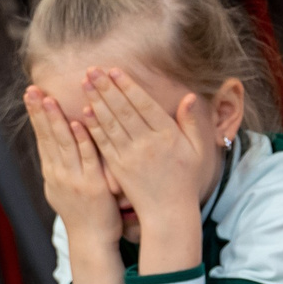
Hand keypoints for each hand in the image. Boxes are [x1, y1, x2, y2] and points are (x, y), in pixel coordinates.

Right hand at [24, 86, 120, 253]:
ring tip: (50, 99)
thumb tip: (54, 145)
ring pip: (64, 144)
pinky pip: (87, 158)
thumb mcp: (64, 188)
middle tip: (33, 90)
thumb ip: (61, 165)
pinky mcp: (93, 185)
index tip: (31, 93)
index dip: (36, 115)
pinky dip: (82, 140)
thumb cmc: (83, 214)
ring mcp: (75, 179)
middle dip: (40, 112)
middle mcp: (59, 174)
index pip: (42, 137)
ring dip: (56, 121)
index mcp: (52, 172)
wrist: (92, 241)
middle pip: (48, 137)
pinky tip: (78, 123)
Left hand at [79, 66, 214, 269]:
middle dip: (107, 88)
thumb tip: (189, 97)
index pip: (144, 105)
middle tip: (92, 70)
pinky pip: (104, 144)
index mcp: (167, 136)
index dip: (128, 86)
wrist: (169, 213)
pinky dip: (94, 127)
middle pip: (124, 110)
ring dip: (96, 102)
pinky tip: (84, 112)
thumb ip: (192, 123)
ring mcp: (131, 157)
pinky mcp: (118, 168)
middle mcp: (148, 144)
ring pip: (111, 124)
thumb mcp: (198, 151)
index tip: (115, 70)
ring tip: (85, 83)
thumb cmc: (186, 180)